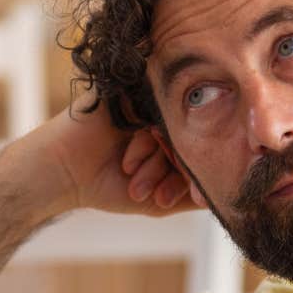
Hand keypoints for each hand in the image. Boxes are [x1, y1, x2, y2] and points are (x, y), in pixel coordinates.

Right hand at [19, 92, 202, 216]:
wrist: (60, 174)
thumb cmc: (106, 186)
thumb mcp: (158, 200)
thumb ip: (192, 195)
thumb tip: (232, 195)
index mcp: (170, 137)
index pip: (195, 152)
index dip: (185, 179)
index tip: (162, 201)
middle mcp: (161, 117)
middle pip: (187, 139)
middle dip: (171, 171)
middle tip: (148, 193)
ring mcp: (147, 102)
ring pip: (172, 129)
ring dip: (153, 161)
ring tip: (131, 179)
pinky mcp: (131, 90)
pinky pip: (154, 112)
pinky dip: (144, 142)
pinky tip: (127, 160)